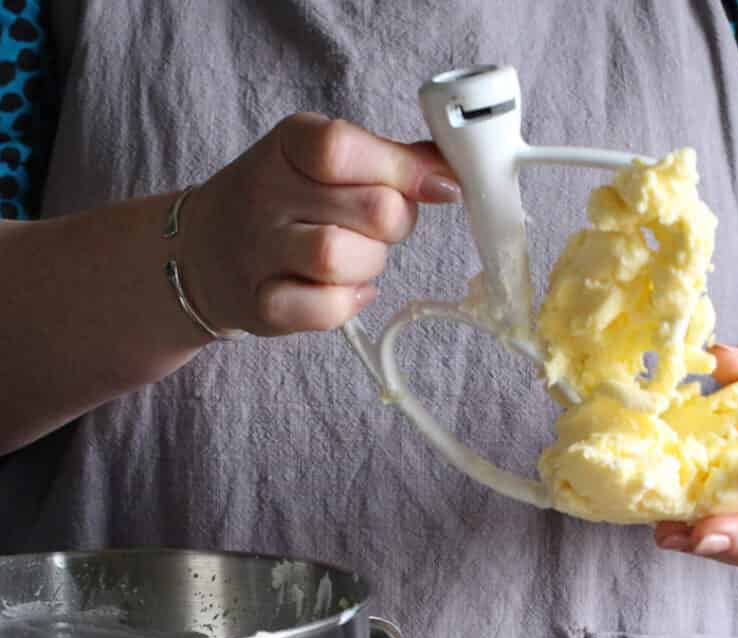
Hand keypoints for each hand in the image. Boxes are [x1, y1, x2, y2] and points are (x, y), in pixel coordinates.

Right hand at [181, 113, 459, 335]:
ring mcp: (260, 250)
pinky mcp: (263, 305)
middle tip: (378, 228)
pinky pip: (328, 309)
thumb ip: (390, 162)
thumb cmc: (286, 203)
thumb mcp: (328, 164)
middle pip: (370, 209)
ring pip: (342, 258)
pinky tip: (344, 290)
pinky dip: (349, 303)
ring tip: (357, 259)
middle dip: (396, 223)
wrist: (203, 254)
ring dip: (370, 263)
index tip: (440, 187)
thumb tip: (450, 173)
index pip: (345, 147)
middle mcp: (266, 192)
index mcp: (288, 144)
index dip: (404, 170)